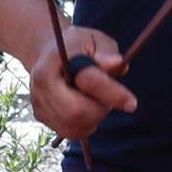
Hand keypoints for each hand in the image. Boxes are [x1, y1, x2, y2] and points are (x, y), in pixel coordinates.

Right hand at [28, 27, 134, 143]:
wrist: (49, 55)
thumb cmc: (78, 46)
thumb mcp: (95, 39)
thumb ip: (107, 51)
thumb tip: (117, 64)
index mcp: (54, 60)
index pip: (86, 81)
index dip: (111, 93)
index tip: (132, 103)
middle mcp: (41, 85)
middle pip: (77, 112)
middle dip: (100, 109)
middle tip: (108, 98)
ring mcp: (38, 103)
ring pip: (75, 126)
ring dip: (94, 118)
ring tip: (94, 99)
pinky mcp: (41, 117)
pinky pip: (71, 131)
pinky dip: (85, 124)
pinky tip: (85, 108)